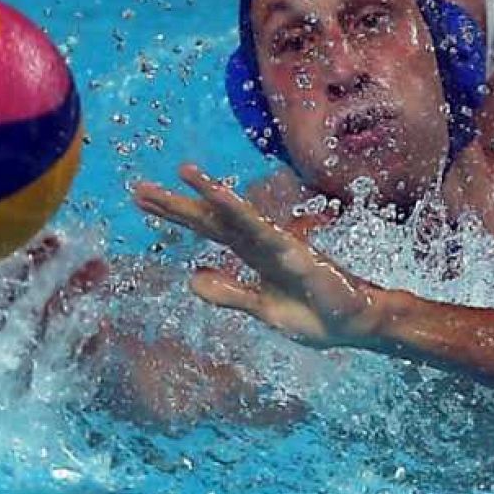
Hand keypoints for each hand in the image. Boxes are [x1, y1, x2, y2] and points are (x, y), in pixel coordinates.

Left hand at [131, 164, 390, 348]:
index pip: (208, 230)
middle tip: (137, 188)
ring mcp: (275, 244)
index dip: (177, 215)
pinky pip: (258, 227)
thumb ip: (230, 294)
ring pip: (233, 215)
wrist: (357, 322)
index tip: (144, 201)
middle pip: (211, 220)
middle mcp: (260, 243)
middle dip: (176, 204)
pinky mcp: (290, 251)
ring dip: (206, 194)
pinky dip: (236, 208)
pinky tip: (216, 193)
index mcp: (252, 256)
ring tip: (180, 172)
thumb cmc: (317, 316)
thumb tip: (191, 278)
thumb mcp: (262, 310)